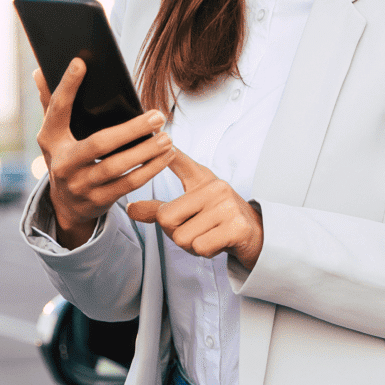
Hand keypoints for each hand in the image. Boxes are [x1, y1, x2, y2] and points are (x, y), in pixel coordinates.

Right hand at [35, 58, 175, 248]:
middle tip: (157, 116)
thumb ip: (51, 102)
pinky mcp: (98, 200)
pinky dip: (150, 170)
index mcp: (50, 139)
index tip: (81, 62)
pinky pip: (128, 185)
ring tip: (167, 137)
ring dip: (146, 152)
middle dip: (131, 129)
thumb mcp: (55, 133)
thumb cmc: (67, 156)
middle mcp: (62, 163)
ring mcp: (79, 184)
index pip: (57, 109)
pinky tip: (166, 156)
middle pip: (99, 143)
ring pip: (117, 167)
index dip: (67, 86)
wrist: (66, 205)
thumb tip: (39, 71)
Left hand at [126, 149, 263, 270]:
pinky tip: (218, 242)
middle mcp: (215, 187)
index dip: (167, 150)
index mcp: (201, 179)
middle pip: (167, 218)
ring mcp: (227, 206)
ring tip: (209, 235)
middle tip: (196, 229)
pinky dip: (205, 252)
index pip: (179, 161)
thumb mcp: (189, 210)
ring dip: (192, 245)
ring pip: (183, 237)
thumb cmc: (216, 220)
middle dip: (176, 232)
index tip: (156, 132)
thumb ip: (159, 210)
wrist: (254, 234)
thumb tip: (130, 208)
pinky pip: (200, 246)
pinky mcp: (236, 227)